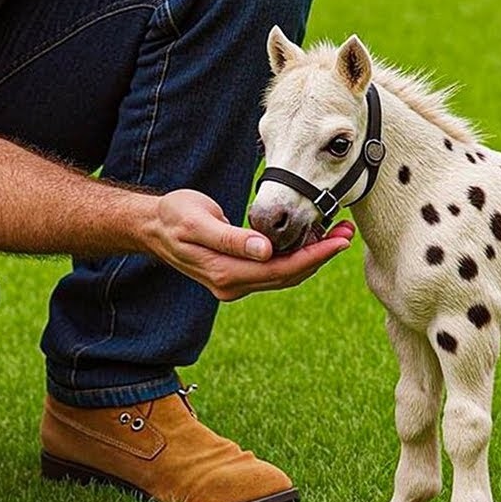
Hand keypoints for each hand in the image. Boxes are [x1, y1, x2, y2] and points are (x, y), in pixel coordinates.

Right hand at [145, 189, 352, 300]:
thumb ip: (232, 238)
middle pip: (288, 275)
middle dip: (321, 256)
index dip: (313, 256)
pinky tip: (310, 238)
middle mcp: (232, 285)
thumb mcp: (199, 222)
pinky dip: (295, 256)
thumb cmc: (174, 217)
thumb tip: (265, 251)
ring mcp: (234, 283)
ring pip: (283, 274)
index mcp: (226, 273)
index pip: (280, 269)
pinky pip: (273, 270)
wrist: (152, 227)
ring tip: (338, 234)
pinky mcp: (237, 274)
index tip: (339, 242)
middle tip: (348, 233)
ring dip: (312, 256)